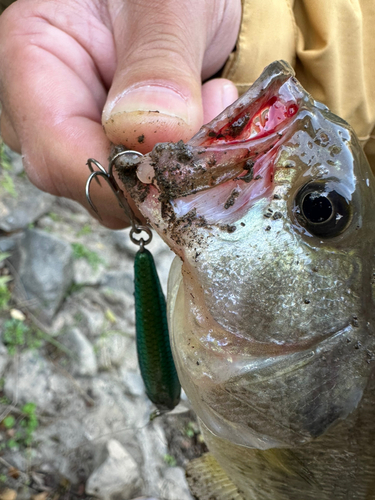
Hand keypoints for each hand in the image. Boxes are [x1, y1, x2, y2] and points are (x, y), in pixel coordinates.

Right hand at [0, 0, 240, 227]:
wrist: (179, 2)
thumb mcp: (166, 4)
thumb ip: (157, 62)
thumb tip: (150, 133)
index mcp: (32, 61)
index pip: (57, 155)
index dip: (120, 180)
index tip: (181, 170)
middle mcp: (46, 111)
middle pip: (88, 183)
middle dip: (159, 173)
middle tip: (213, 116)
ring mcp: (77, 136)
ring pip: (120, 192)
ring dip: (177, 169)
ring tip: (211, 100)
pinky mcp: (110, 151)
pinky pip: (141, 185)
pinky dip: (180, 168)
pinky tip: (202, 124)